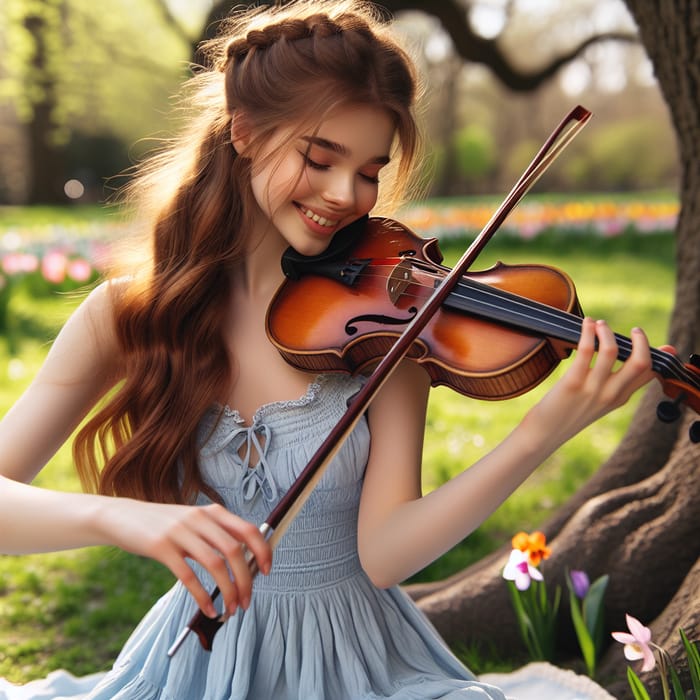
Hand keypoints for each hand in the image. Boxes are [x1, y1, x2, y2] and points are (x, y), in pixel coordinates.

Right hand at [99, 499, 271, 617]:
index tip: (267, 571)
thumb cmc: (163, 524)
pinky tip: (208, 609)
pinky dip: (202, 597)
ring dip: (228, 591)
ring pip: (216, 565)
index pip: (249, 530)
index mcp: (212, 511)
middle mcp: (200, 518)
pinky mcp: (161, 548)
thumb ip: (216, 534)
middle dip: (246, 580)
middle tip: (246, 601)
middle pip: (235, 551)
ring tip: (231, 609)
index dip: (263, 551)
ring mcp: (180, 532)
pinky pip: (188, 576)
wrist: (123, 517)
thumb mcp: (193, 521)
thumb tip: (244, 562)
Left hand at [526, 317, 654, 445]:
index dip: (660, 359)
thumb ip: (611, 385)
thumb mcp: (596, 402)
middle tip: (634, 330)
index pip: (649, 375)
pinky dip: (588, 333)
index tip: (668, 348)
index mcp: (619, 399)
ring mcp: (593, 389)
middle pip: (641, 363)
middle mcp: (611, 394)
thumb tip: (620, 363)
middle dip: (641, 341)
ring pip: (612, 351)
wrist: (544, 434)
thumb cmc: (566, 413)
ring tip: (599, 323)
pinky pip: (586, 351)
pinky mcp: (573, 383)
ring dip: (607, 331)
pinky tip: (586, 324)